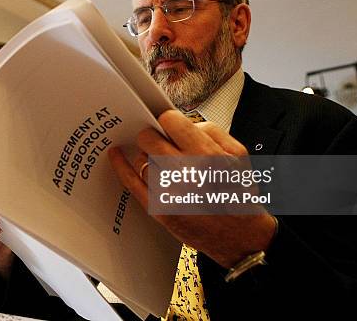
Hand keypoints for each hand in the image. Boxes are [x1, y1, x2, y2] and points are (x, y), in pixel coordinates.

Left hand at [108, 110, 276, 267]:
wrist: (240, 236)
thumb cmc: (238, 193)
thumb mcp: (238, 154)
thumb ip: (210, 131)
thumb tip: (182, 123)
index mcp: (207, 155)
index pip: (170, 121)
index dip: (169, 121)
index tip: (169, 125)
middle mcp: (185, 173)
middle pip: (149, 138)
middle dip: (154, 136)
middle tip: (160, 140)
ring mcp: (168, 192)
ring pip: (141, 158)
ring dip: (148, 155)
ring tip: (162, 161)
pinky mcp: (157, 208)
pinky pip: (130, 181)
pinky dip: (121, 166)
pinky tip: (116, 154)